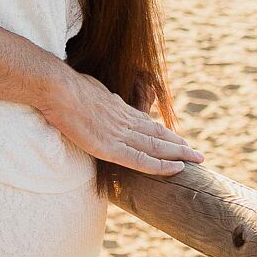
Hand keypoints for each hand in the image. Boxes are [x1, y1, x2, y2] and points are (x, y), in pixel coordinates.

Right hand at [38, 70, 201, 177]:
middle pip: (158, 135)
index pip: (146, 123)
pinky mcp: (112, 148)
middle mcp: (125, 121)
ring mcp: (120, 135)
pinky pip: (142, 160)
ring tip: (195, 160)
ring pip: (157, 147)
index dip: (163, 133)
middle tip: (197, 153)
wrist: (59, 90)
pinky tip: (176, 169)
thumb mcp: (90, 89)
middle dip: (179, 145)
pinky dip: (161, 166)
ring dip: (178, 154)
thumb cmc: (67, 87)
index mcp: (119, 108)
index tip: (176, 139)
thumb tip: (99, 98)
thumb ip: (99, 99)